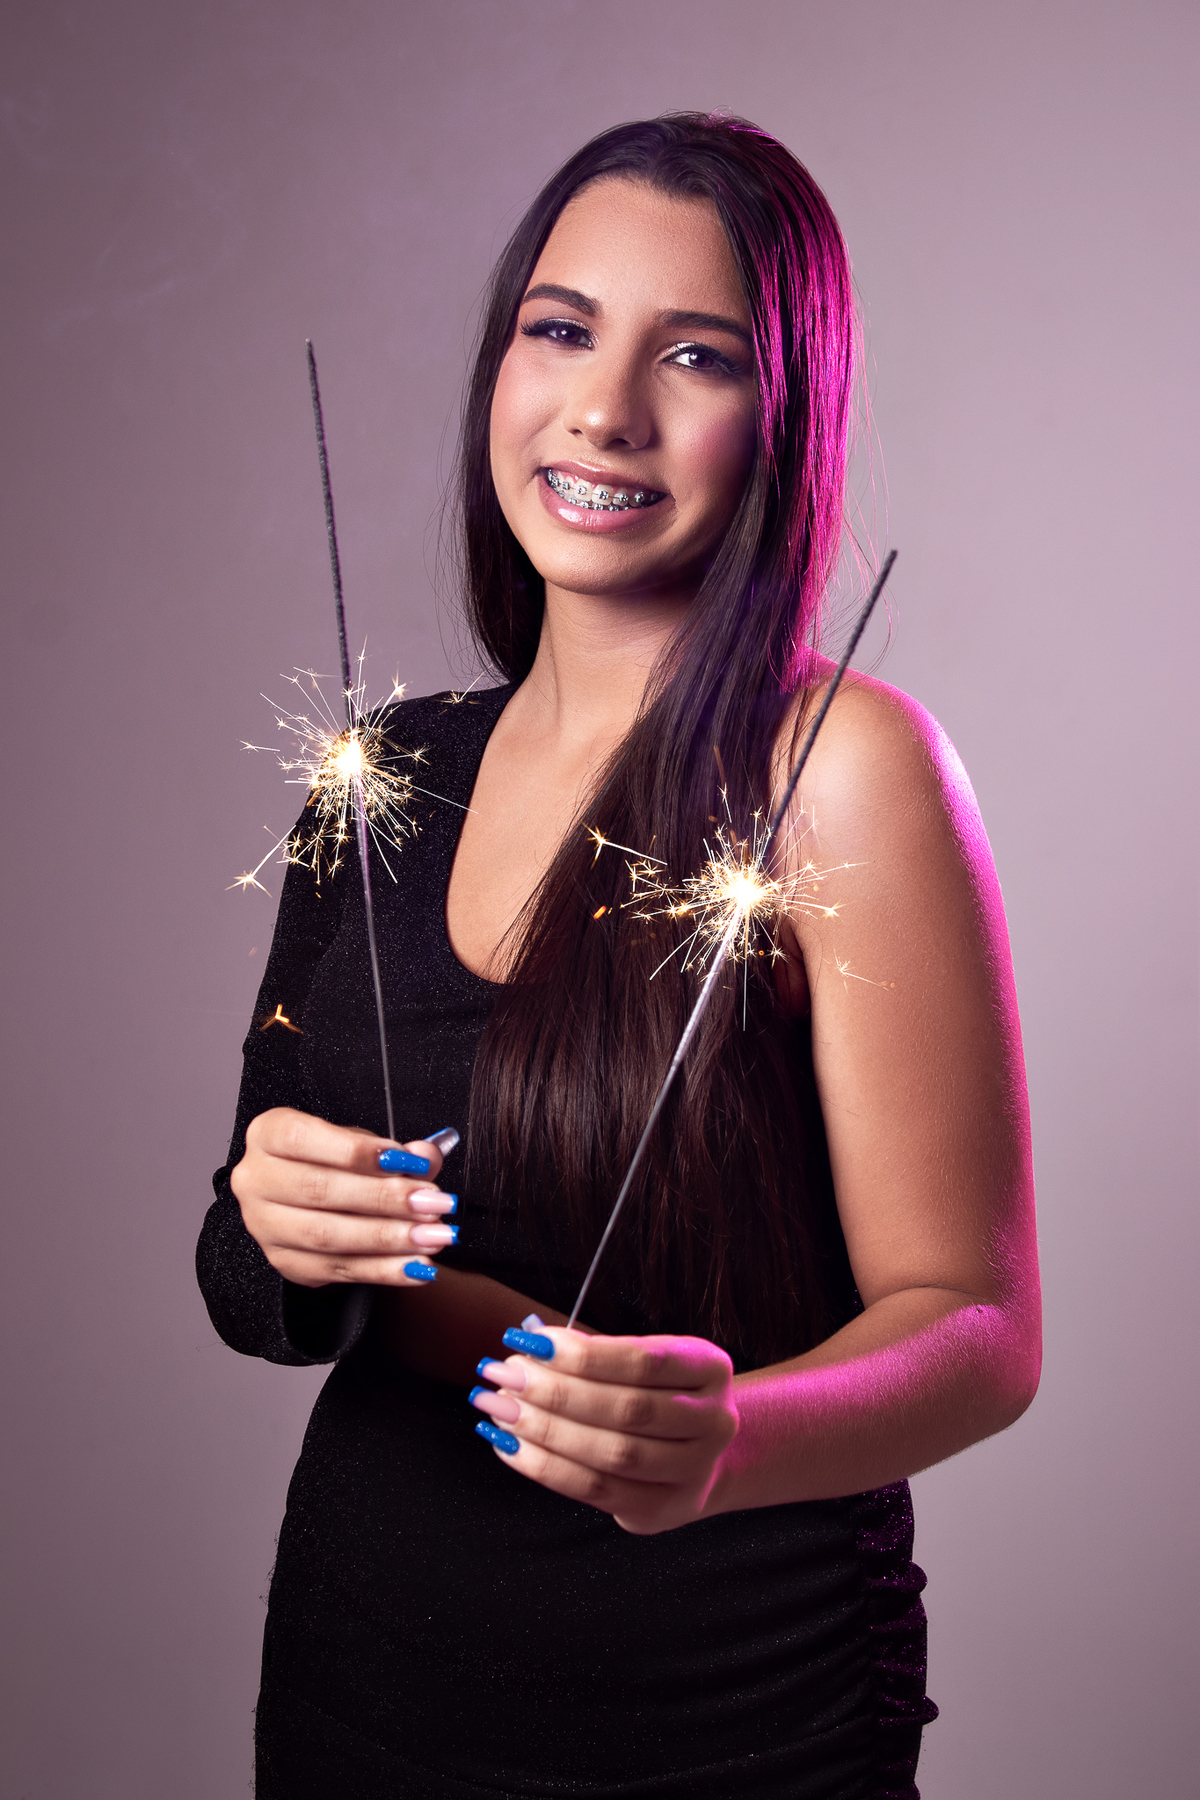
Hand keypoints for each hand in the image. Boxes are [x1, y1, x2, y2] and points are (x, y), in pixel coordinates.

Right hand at [231, 1106, 455, 1288]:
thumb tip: (427, 1155)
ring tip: (434, 1236)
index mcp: (268, 1135)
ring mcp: (265, 1227)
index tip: (408, 1161)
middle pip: (319, 1190)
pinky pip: (338, 1270)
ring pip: (327, 1235)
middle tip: (434, 1203)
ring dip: (389, 1238)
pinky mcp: (286, 1263)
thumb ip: (397, 1151)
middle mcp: (255, 1180)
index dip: (357, 1151)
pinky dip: (384, 1270)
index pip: (303, 1140)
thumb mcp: (363, 1143)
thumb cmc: (337, 1161)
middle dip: (384, 1198)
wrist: (311, 1197)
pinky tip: (419, 1266)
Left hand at [472, 1328, 737, 1534]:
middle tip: (504, 1373)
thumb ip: (595, 1353)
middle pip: (627, 1409)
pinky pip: (595, 1490)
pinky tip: (510, 1446)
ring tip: (499, 1408)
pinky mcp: (661, 1510)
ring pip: (612, 1453)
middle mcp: (713, 1422)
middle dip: (556, 1391)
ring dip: (544, 1429)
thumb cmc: (656, 1394)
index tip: (531, 1342)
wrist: (700, 1455)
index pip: (644, 1360)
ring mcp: (694, 1472)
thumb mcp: (644, 1362)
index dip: (585, 1354)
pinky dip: (545, 1466)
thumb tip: (530, 1340)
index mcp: (710, 1368)